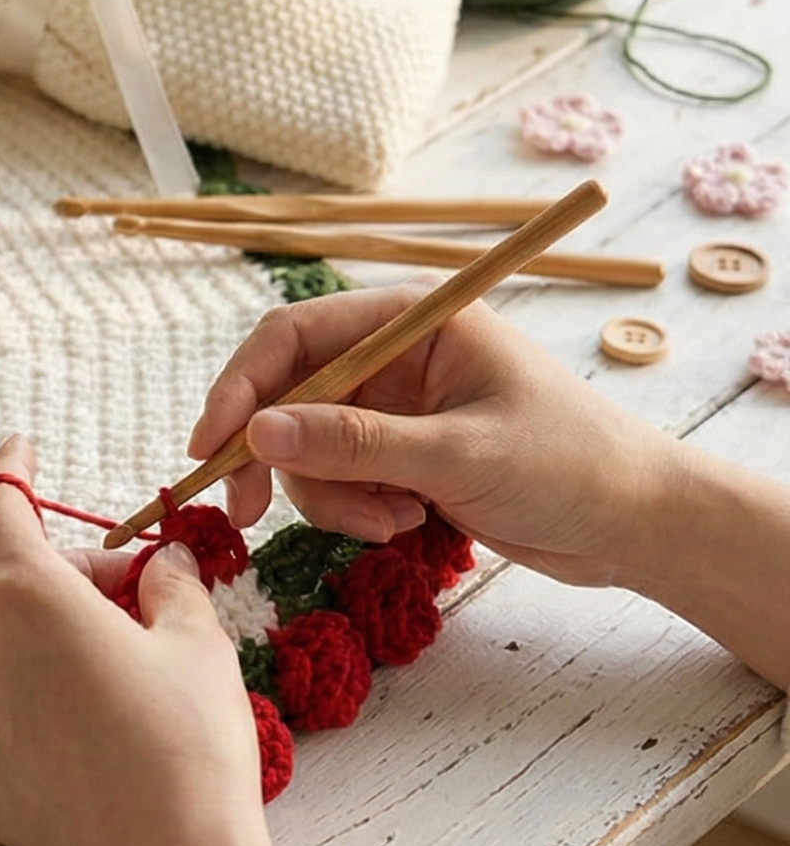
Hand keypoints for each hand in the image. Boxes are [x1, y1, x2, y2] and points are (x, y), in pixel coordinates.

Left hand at [0, 436, 330, 845]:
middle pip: (0, 580)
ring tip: (118, 672)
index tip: (21, 448)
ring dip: (41, 639)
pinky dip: (28, 700)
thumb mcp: (197, 645)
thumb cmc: (190, 746)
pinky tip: (90, 734)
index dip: (9, 470)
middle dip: (60, 575)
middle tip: (132, 597)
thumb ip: (168, 585)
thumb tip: (158, 563)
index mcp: (26, 594)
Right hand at [187, 288, 677, 587]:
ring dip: (331, 496)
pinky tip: (409, 524)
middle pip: (286, 396)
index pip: (293, 336)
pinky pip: (335, 480)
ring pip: (305, 449)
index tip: (209, 448)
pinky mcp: (397, 454)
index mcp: (413, 321)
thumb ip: (353, 443)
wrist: (635, 524)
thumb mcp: (456, 454)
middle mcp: (393, 355)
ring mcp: (393, 407)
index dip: (240, 388)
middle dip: (272, 457)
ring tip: (391, 522)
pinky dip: (354, 510)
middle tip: (245, 516)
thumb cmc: (568, 466)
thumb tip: (256, 435)